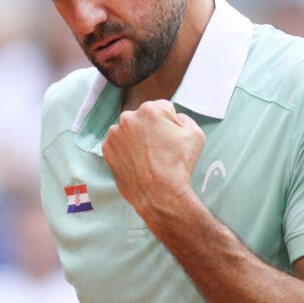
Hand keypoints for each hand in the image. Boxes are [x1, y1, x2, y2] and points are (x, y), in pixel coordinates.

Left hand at [102, 100, 204, 217]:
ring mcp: (115, 133)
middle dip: (151, 128)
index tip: (171, 138)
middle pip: (144, 117)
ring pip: (129, 130)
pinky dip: (125, 150)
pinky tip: (137, 162)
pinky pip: (118, 144)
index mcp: (151, 109)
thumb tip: (176, 118)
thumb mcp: (196, 135)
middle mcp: (129, 117)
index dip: (170, 123)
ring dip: (136, 138)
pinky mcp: (107, 149)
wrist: (160, 194)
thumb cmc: (178, 165)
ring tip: (147, 157)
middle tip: (159, 149)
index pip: (163, 108)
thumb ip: (185, 119)